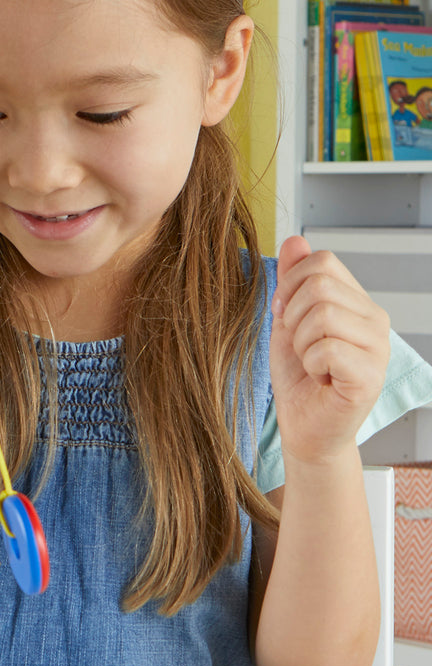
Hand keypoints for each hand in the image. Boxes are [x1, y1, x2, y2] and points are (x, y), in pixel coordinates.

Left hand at [269, 235, 389, 466]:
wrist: (303, 425)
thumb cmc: (298, 377)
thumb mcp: (287, 319)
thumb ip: (291, 280)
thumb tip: (294, 240)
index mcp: (357, 302)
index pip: (321, 261)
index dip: (290, 286)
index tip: (287, 317)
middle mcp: (375, 320)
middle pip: (319, 285)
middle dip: (292, 316)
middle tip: (301, 346)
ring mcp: (378, 348)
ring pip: (321, 314)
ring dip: (301, 343)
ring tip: (312, 363)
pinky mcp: (370, 376)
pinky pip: (326, 348)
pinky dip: (310, 364)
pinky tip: (322, 379)